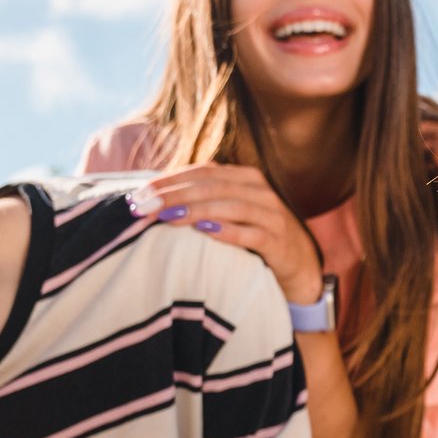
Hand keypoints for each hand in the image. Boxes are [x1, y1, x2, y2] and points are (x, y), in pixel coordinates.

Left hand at [131, 167, 324, 306]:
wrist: (299, 266)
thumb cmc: (253, 237)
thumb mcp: (229, 212)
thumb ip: (200, 200)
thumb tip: (152, 198)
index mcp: (245, 178)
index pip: (202, 172)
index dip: (169, 180)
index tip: (139, 194)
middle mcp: (260, 192)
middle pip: (213, 186)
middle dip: (175, 195)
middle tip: (145, 207)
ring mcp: (272, 216)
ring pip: (231, 206)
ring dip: (196, 211)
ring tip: (167, 218)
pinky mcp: (279, 242)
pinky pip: (252, 234)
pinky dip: (228, 231)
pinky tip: (205, 231)